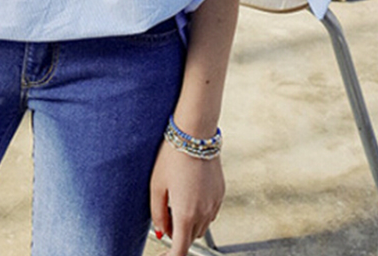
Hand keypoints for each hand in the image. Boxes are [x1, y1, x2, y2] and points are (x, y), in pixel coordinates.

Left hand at [149, 139, 224, 254]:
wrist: (195, 134)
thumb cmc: (173, 156)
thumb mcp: (157, 185)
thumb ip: (158, 213)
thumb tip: (160, 232)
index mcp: (186, 214)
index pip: (180, 250)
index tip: (163, 255)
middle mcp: (204, 212)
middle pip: (190, 238)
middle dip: (177, 234)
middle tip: (166, 216)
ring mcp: (215, 203)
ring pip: (201, 227)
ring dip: (189, 224)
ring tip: (177, 201)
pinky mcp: (221, 193)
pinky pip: (210, 213)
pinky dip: (199, 212)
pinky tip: (190, 193)